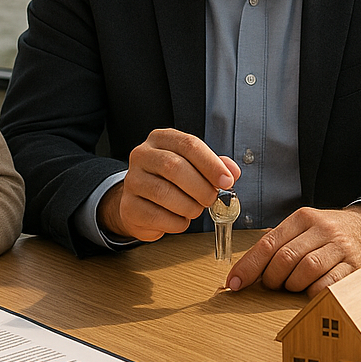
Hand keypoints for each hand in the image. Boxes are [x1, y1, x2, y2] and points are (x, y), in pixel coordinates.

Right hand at [99, 128, 240, 240]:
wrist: (142, 201)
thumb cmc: (171, 180)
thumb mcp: (194, 166)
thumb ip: (215, 166)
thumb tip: (232, 172)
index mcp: (161, 139)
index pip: (189, 144)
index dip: (211, 164)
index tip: (227, 180)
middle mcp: (143, 155)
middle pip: (174, 167)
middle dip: (200, 187)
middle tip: (212, 198)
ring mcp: (132, 180)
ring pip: (164, 193)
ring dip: (189, 206)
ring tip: (196, 209)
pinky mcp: (128, 206)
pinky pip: (157, 216)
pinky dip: (177, 222)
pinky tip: (181, 219)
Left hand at [225, 203, 360, 296]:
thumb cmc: (328, 234)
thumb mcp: (304, 228)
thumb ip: (278, 243)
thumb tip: (243, 270)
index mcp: (303, 218)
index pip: (269, 243)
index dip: (249, 266)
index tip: (234, 283)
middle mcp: (322, 229)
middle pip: (286, 257)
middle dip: (272, 278)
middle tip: (271, 285)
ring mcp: (340, 247)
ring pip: (307, 269)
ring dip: (292, 285)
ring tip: (292, 287)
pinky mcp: (355, 265)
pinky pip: (329, 283)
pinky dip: (314, 292)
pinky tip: (310, 291)